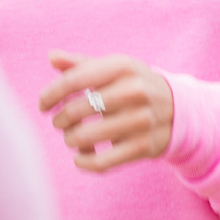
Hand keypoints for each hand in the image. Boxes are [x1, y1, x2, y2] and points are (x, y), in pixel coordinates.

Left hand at [38, 50, 174, 172]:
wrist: (176, 109)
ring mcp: (141, 120)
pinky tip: (80, 156)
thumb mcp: (113, 69)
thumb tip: (51, 56)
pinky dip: (83, 162)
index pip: (75, 80)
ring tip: (71, 137)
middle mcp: (135, 90)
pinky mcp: (144, 146)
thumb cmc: (132, 85)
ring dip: (70, 139)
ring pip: (85, 137)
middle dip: (60, 119)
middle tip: (59, 121)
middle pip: (77, 110)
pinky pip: (101, 162)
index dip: (52, 94)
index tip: (43, 105)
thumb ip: (81, 64)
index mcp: (124, 66)